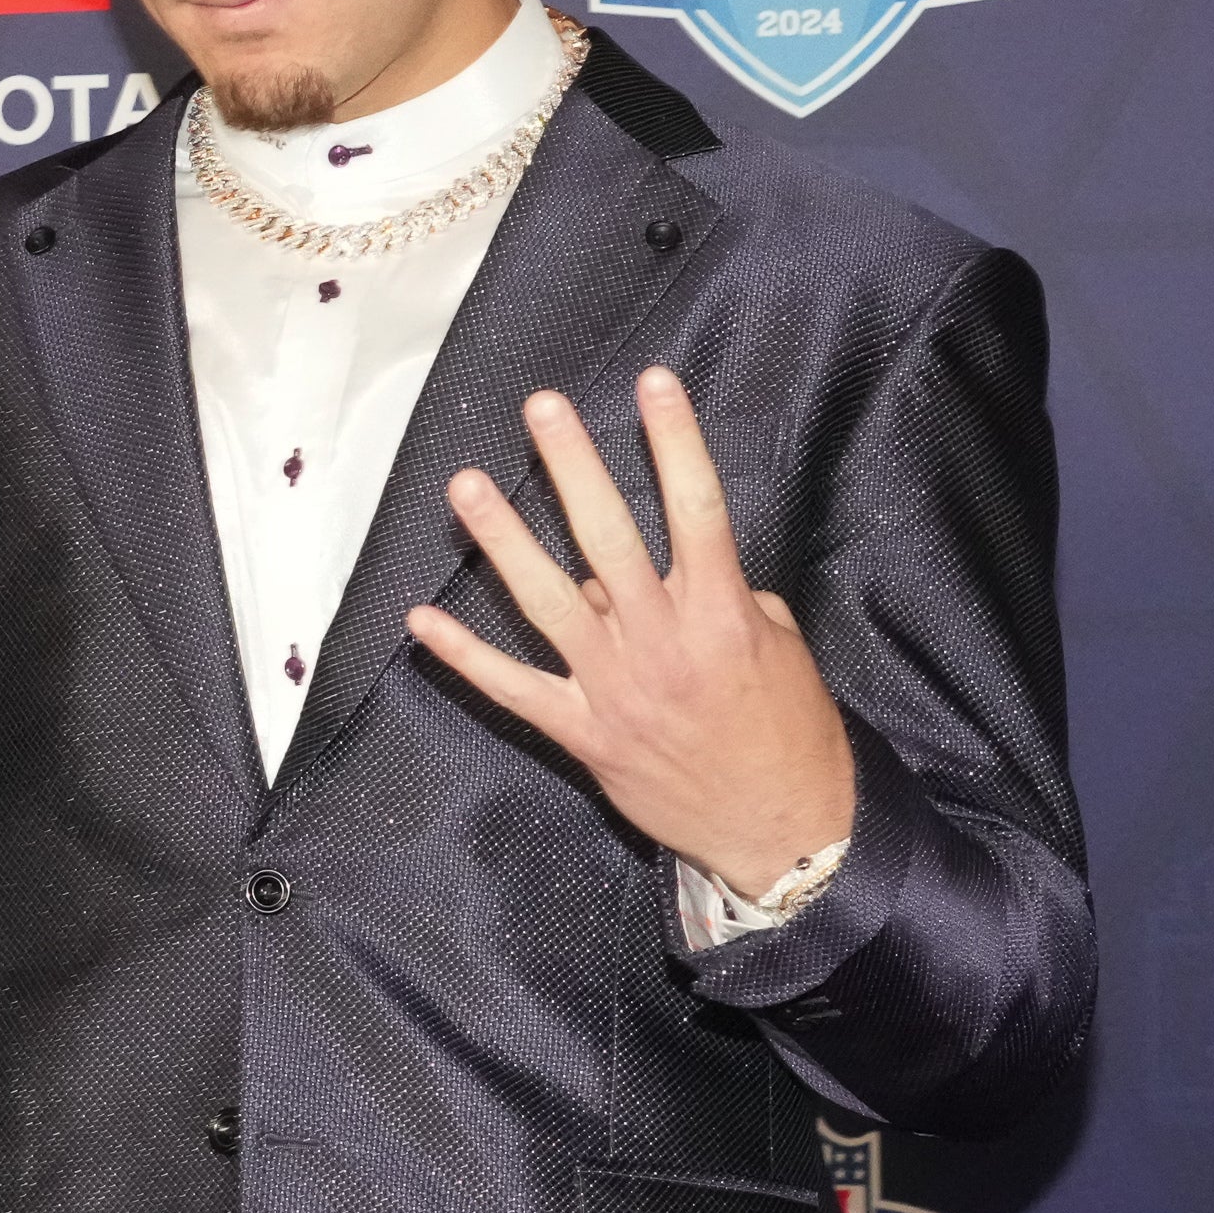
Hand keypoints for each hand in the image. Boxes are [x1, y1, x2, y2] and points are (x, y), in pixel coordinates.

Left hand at [406, 368, 855, 898]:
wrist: (782, 830)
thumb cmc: (790, 733)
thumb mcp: (780, 648)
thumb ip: (728, 596)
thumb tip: (674, 569)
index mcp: (720, 614)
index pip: (697, 509)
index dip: (675, 441)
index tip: (653, 382)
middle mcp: (661, 642)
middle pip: (608, 537)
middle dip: (573, 467)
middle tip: (541, 409)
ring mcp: (614, 689)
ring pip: (547, 601)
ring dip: (503, 540)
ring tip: (465, 485)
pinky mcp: (584, 733)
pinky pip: (513, 688)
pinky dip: (465, 656)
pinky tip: (422, 620)